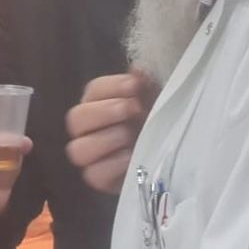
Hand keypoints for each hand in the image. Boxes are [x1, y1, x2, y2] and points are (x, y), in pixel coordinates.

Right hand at [66, 71, 157, 192]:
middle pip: (76, 119)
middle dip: (104, 112)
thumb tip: (138, 69)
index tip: (135, 86)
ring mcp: (91, 157)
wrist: (172, 156)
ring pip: (78, 149)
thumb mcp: (158, 99)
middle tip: (132, 109)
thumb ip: (147, 84)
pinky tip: (131, 157)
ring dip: (105, 140)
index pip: (93, 91)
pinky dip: (111, 166)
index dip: (111, 87)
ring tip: (129, 135)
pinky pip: (94, 175)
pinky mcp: (100, 180)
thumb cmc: (160, 122)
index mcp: (100, 104)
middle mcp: (90, 129)